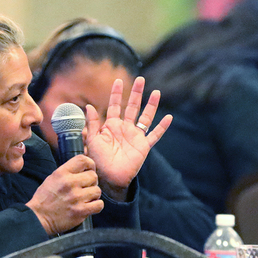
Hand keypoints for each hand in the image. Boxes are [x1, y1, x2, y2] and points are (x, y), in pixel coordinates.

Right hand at [26, 154, 103, 235]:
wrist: (38, 218)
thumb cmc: (45, 199)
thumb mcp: (52, 178)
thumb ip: (68, 172)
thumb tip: (85, 168)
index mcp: (62, 173)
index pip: (83, 160)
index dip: (90, 164)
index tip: (90, 170)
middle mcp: (69, 183)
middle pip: (93, 176)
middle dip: (92, 182)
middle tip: (86, 188)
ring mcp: (76, 198)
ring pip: (97, 191)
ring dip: (93, 195)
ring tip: (85, 198)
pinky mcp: (81, 211)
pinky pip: (99, 205)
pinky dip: (96, 206)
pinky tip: (89, 206)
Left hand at [85, 77, 171, 199]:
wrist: (108, 177)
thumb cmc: (98, 161)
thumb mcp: (92, 140)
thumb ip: (92, 123)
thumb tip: (88, 106)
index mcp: (111, 125)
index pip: (115, 105)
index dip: (116, 93)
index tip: (118, 80)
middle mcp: (125, 128)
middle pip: (132, 107)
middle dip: (136, 93)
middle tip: (140, 79)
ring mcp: (135, 136)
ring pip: (145, 117)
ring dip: (151, 105)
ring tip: (157, 92)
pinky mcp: (143, 146)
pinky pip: (155, 135)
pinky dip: (162, 127)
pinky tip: (169, 118)